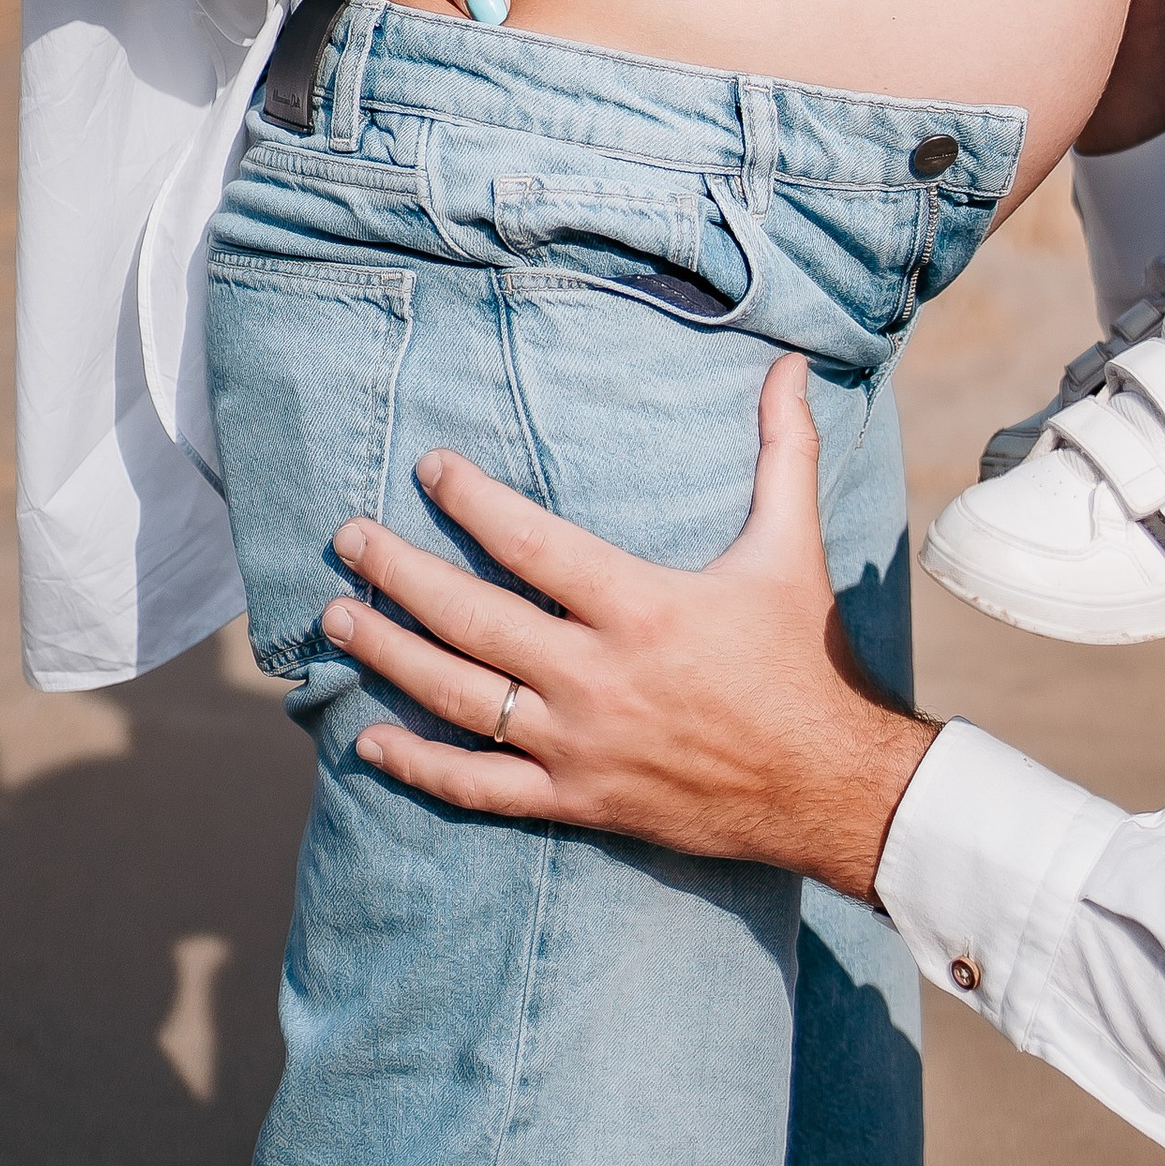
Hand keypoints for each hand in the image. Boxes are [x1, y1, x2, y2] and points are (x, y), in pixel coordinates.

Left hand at [320, 358, 938, 900]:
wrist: (827, 785)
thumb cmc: (804, 659)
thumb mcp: (793, 547)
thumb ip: (785, 452)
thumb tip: (792, 364)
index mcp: (640, 605)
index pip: (533, 543)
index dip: (473, 501)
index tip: (428, 466)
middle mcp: (596, 676)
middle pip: (473, 619)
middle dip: (401, 574)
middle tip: (349, 538)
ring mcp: (578, 745)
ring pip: (460, 698)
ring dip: (389, 656)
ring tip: (337, 618)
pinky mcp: (577, 801)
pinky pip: (480, 787)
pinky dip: (420, 767)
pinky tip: (369, 743)